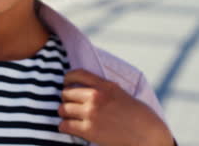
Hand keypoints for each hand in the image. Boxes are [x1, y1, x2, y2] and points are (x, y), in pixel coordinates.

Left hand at [58, 69, 174, 145]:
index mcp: (105, 86)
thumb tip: (86, 88)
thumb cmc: (139, 116)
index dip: (67, 79)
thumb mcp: (121, 94)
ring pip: (63, 109)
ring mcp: (91, 113)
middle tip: (70, 106)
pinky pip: (65, 125)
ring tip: (69, 117)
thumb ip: (103, 89)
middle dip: (66, 100)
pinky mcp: (89, 130)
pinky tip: (68, 128)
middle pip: (65, 93)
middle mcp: (96, 97)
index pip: (77, 74)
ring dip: (64, 114)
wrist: (149, 136)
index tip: (65, 85)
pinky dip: (64, 127)